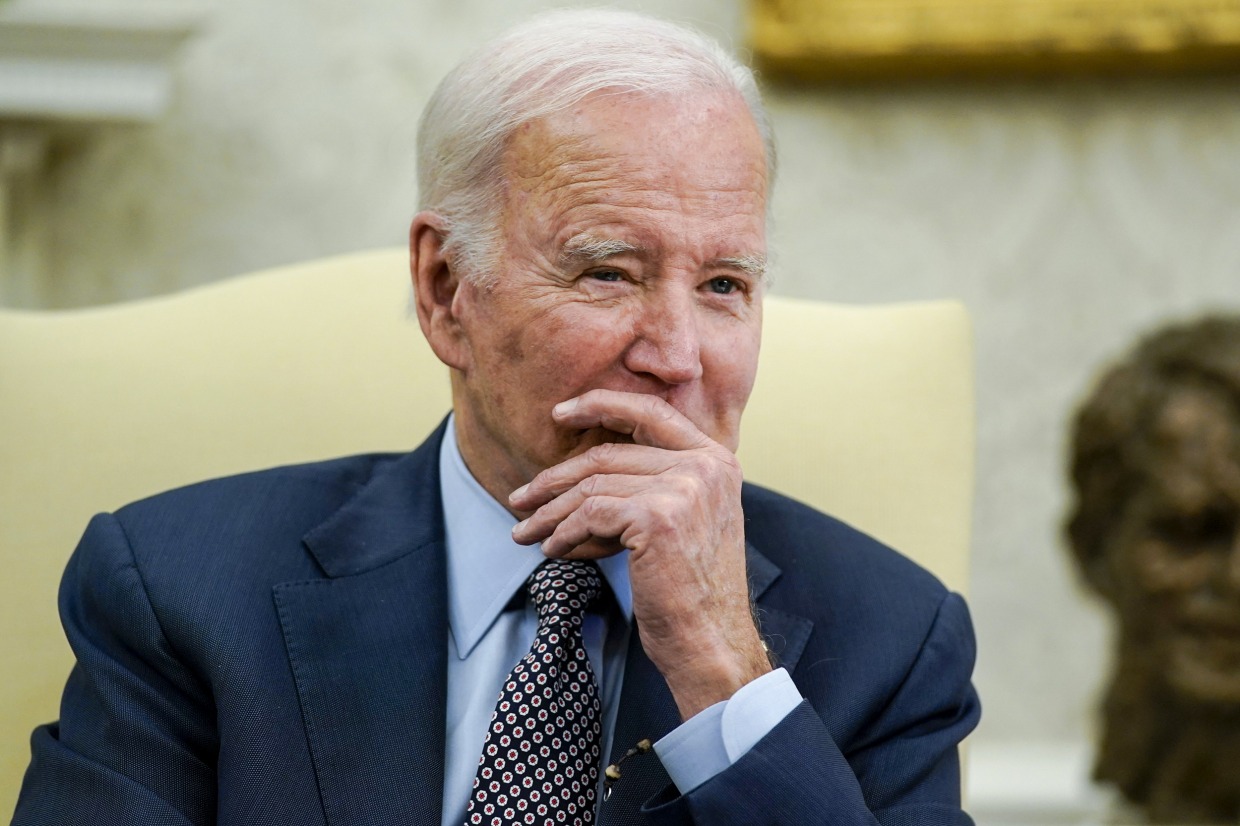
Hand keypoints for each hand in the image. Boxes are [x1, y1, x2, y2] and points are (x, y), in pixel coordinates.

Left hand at [509, 389, 770, 718]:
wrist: (711, 641)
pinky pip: (590, 514)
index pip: (651, 411)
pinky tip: (552, 549)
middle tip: (521, 498)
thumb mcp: (684, 522)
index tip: (560, 412)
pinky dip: (563, 532)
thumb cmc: (692, 592)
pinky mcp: (657, 517)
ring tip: (525, 530)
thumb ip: (654, 485)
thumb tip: (583, 475)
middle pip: (610, 454)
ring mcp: (683, 488)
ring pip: (593, 485)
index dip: (602, 405)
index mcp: (716, 459)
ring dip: (551, 511)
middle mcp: (705, 466)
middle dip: (557, 477)